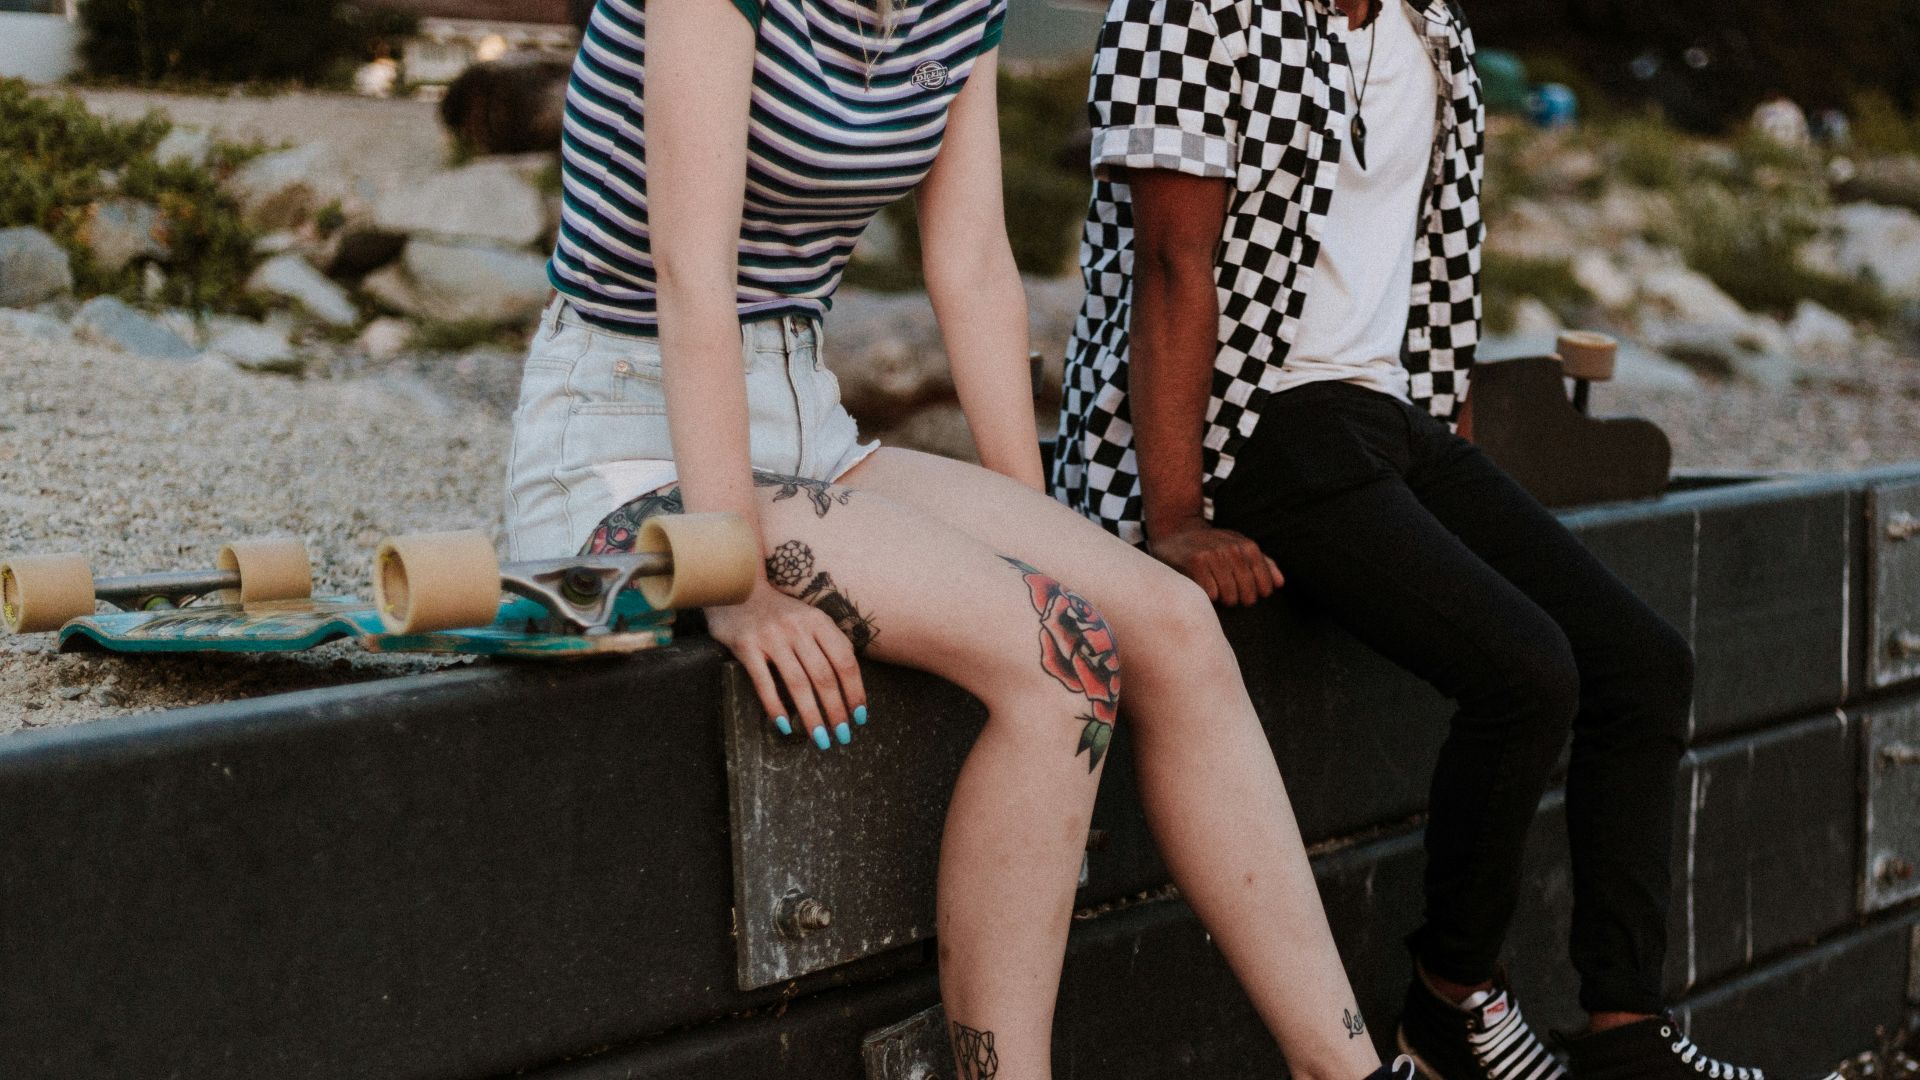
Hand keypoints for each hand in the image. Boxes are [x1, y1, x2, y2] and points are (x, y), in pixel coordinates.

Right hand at [706, 581, 867, 749]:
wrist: (737, 587)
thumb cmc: (779, 610)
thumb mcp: (809, 617)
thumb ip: (828, 642)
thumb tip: (850, 682)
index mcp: (818, 621)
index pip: (845, 661)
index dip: (855, 691)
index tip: (859, 716)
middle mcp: (797, 629)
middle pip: (824, 677)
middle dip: (836, 710)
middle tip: (842, 735)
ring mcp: (771, 637)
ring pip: (798, 684)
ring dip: (812, 715)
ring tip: (820, 738)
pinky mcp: (746, 646)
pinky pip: (764, 683)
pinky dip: (776, 707)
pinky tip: (785, 726)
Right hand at [1147, 518, 1283, 606]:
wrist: (1177, 530)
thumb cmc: (1212, 545)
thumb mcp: (1240, 547)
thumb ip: (1264, 564)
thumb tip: (1280, 583)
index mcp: (1248, 546)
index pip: (1265, 588)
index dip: (1255, 594)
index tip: (1244, 590)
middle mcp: (1232, 549)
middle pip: (1247, 595)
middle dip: (1238, 599)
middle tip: (1227, 592)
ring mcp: (1213, 555)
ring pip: (1229, 597)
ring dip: (1221, 600)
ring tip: (1215, 590)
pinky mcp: (1194, 562)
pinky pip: (1210, 594)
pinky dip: (1207, 596)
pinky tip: (1201, 586)